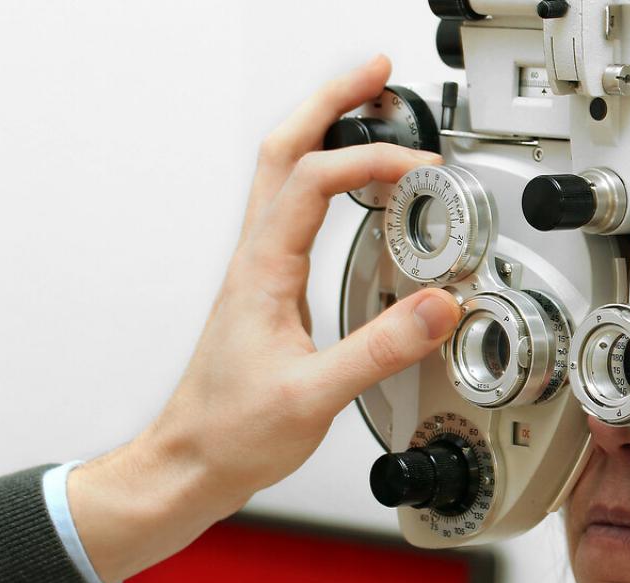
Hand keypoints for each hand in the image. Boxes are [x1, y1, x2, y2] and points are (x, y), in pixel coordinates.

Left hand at [67, 55, 458, 582]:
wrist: (191, 461)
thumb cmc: (232, 432)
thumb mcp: (314, 396)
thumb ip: (379, 350)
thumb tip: (438, 305)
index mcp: (263, 271)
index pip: (312, 180)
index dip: (368, 161)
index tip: (418, 169)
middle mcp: (256, 258)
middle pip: (283, 147)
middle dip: (331, 101)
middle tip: (375, 75)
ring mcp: (260, 268)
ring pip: (282, 170)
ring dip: (322, 127)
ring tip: (366, 106)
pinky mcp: (270, 287)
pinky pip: (293, 207)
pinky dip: (325, 174)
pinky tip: (351, 185)